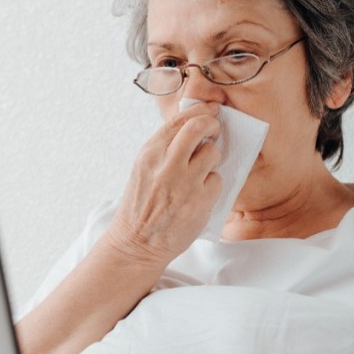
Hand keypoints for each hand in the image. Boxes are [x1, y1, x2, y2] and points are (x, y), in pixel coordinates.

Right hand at [104, 101, 223, 267]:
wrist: (137, 243)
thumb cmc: (141, 206)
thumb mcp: (143, 170)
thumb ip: (163, 149)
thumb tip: (191, 128)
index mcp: (149, 154)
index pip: (178, 120)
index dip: (199, 111)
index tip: (210, 110)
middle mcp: (166, 166)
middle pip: (198, 128)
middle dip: (211, 124)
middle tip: (214, 131)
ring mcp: (185, 184)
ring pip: (212, 153)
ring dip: (212, 157)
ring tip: (203, 169)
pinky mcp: (200, 202)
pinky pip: (217, 180)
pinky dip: (212, 184)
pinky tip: (200, 193)